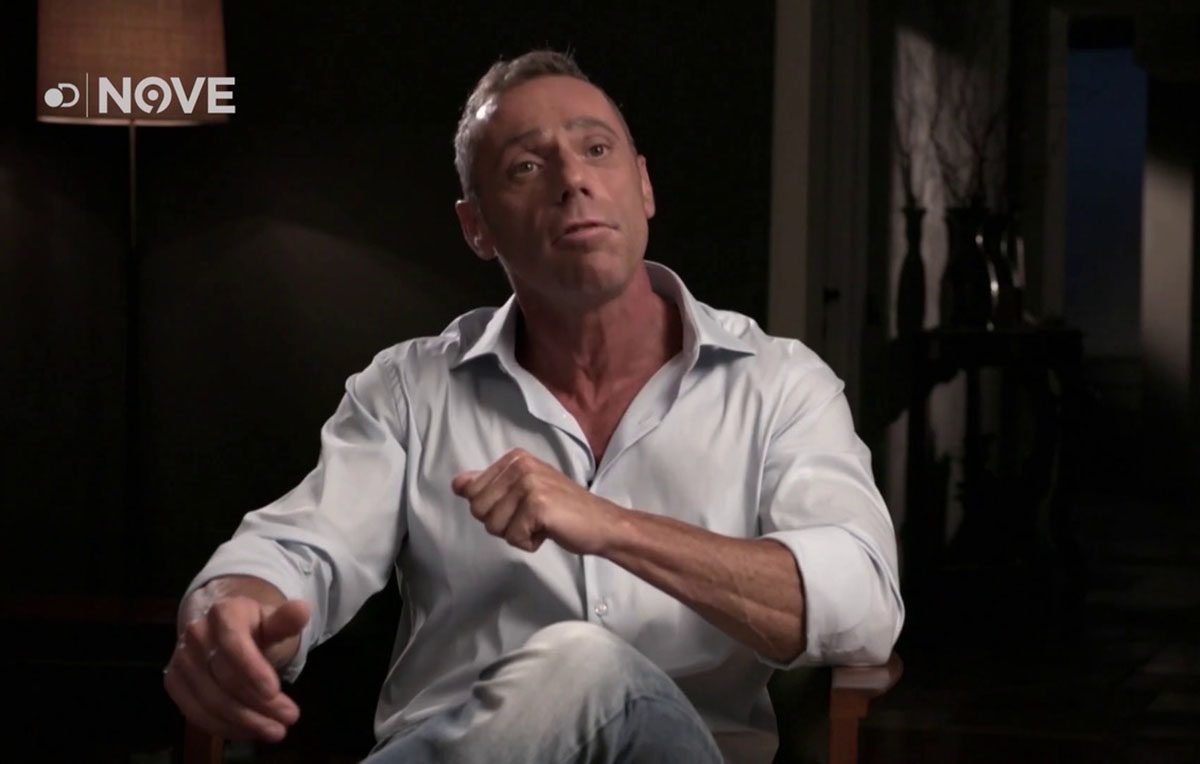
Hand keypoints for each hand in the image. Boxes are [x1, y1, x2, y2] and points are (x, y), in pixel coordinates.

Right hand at [164, 592, 309, 741]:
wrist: (225, 631)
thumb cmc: (255, 628)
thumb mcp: (274, 621)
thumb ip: (286, 620)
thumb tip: (303, 610)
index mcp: (223, 612)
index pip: (233, 642)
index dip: (252, 669)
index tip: (275, 691)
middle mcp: (196, 634)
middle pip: (225, 677)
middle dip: (259, 702)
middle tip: (290, 717)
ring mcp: (181, 659)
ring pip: (211, 700)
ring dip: (245, 721)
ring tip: (276, 730)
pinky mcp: (174, 683)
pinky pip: (196, 713)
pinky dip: (225, 727)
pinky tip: (249, 732)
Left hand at [452, 448, 623, 554]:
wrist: (601, 524)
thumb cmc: (562, 511)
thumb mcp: (522, 491)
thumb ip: (490, 485)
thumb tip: (457, 484)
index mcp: (514, 458)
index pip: (471, 492)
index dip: (493, 510)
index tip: (520, 506)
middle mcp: (520, 465)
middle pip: (478, 510)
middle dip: (501, 523)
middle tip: (531, 517)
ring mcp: (529, 483)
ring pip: (493, 526)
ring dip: (516, 534)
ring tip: (541, 523)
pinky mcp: (538, 505)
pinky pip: (512, 537)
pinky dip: (529, 543)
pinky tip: (548, 531)